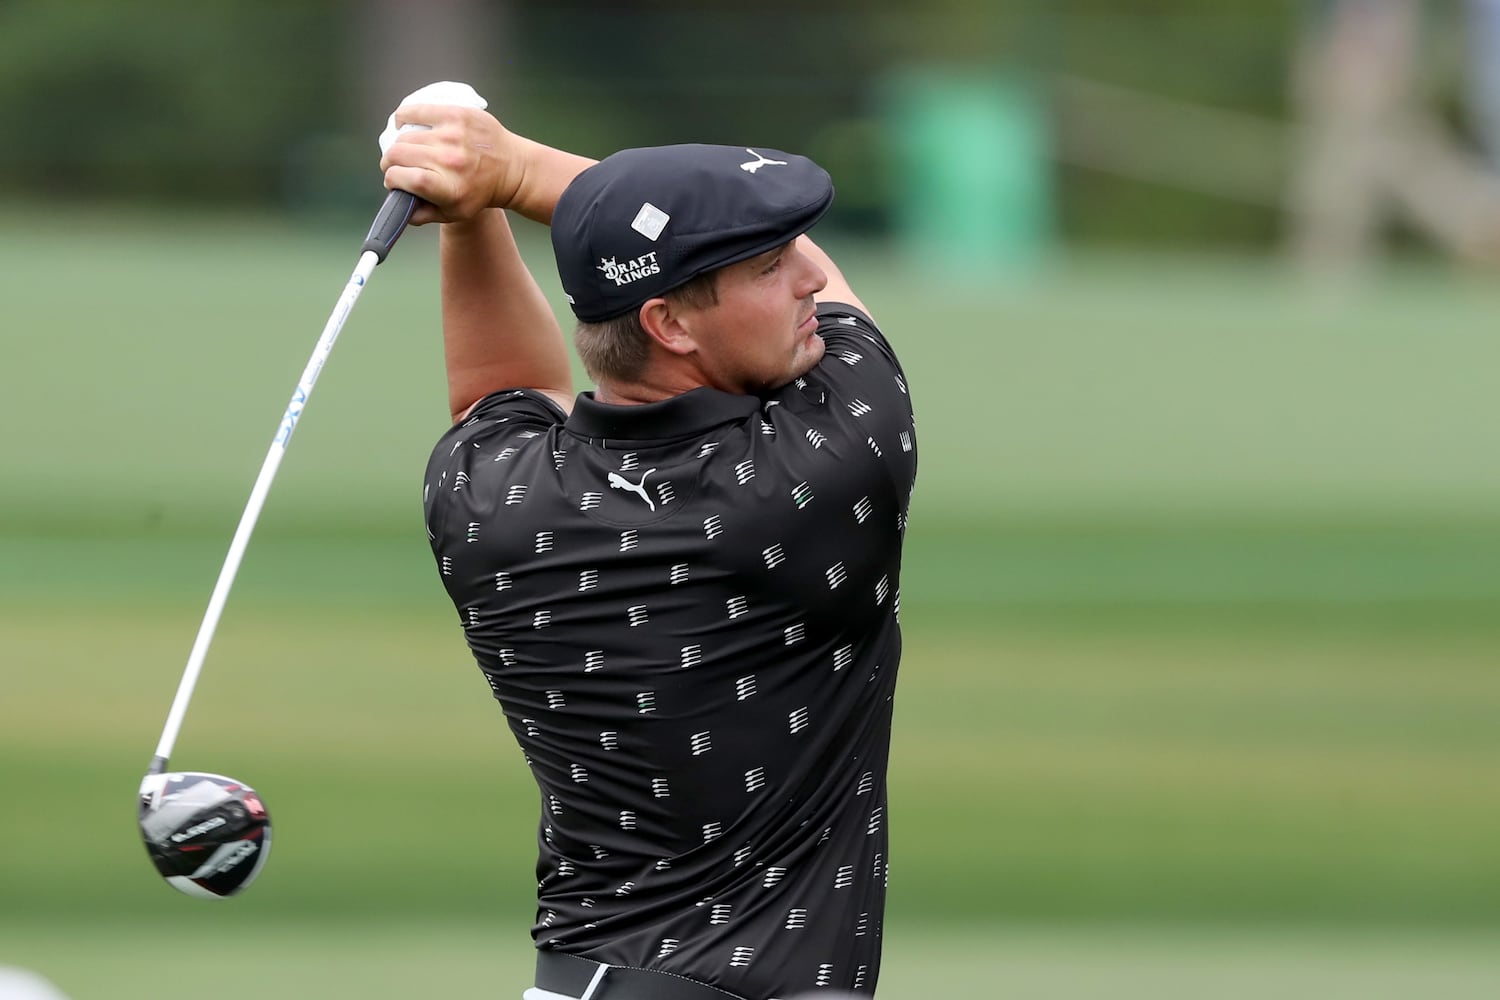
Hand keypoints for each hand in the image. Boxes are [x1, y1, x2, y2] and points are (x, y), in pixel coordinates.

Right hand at [379, 103, 523, 224]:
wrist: (513, 169)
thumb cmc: (481, 192)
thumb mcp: (455, 213)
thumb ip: (423, 214)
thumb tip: (397, 207)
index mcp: (449, 188)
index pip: (402, 177)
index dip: (391, 179)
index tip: (394, 180)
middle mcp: (450, 160)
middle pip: (398, 154)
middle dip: (390, 162)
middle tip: (397, 166)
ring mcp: (453, 134)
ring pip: (404, 135)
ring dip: (399, 144)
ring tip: (406, 149)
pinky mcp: (456, 114)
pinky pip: (414, 110)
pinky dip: (404, 117)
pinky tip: (406, 125)